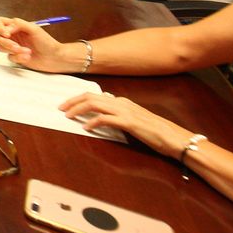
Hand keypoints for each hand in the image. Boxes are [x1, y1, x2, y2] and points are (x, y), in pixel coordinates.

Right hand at [0, 16, 63, 70]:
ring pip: (0, 47)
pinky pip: (9, 57)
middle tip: (16, 46)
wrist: (54, 58)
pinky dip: (18, 57)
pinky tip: (28, 57)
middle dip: (6, 42)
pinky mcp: (15, 56)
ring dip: (13, 50)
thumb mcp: (34, 28)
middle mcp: (12, 35)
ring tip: (26, 51)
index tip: (6, 34)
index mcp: (15, 25)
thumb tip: (6, 29)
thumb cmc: (47, 42)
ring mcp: (12, 46)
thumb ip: (18, 24)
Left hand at [60, 92, 191, 157]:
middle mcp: (121, 103)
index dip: (77, 99)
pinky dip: (92, 122)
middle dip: (72, 101)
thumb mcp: (130, 121)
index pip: (93, 95)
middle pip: (90, 97)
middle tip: (60, 109)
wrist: (172, 137)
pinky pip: (105, 119)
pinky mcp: (129, 122)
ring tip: (68, 116)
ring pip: (94, 105)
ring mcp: (125, 111)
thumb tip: (98, 118)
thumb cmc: (153, 132)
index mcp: (121, 101)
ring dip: (78, 109)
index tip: (66, 104)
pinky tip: (86, 128)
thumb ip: (116, 117)